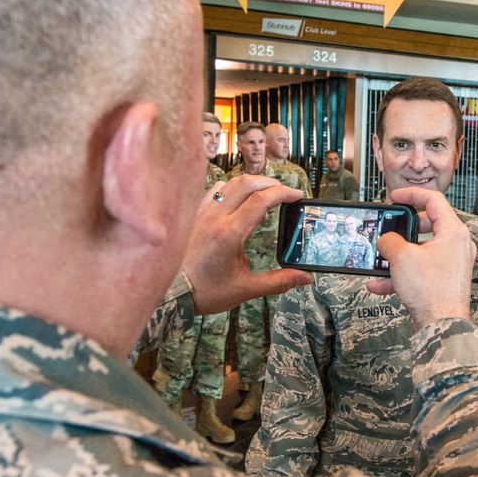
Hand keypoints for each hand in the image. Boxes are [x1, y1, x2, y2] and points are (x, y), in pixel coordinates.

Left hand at [182, 176, 312, 313]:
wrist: (171, 293)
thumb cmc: (206, 291)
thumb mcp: (246, 289)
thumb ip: (279, 281)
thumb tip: (305, 278)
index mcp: (230, 232)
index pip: (261, 200)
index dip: (283, 193)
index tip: (297, 196)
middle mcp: (215, 217)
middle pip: (247, 183)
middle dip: (270, 183)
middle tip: (284, 192)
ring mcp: (201, 213)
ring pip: (229, 183)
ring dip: (250, 183)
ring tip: (264, 193)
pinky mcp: (193, 215)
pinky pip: (214, 190)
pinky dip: (230, 188)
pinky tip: (237, 199)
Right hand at [366, 187, 475, 329]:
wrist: (441, 326)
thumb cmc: (432, 292)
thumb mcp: (402, 257)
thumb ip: (390, 241)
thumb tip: (386, 240)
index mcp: (453, 232)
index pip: (434, 200)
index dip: (412, 194)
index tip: (395, 197)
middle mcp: (456, 246)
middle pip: (428, 225)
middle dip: (404, 227)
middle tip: (390, 227)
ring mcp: (451, 264)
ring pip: (421, 250)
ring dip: (398, 254)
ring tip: (382, 258)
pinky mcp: (443, 281)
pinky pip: (419, 270)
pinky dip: (401, 274)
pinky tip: (379, 284)